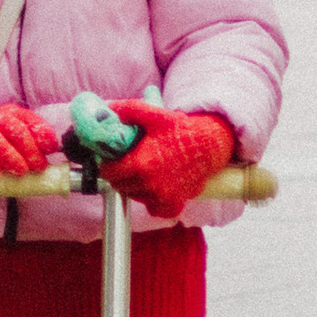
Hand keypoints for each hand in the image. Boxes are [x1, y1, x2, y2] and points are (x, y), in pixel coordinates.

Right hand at [0, 102, 57, 180]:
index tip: (52, 148)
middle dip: (30, 150)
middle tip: (38, 167)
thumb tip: (55, 157)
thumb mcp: (16, 134)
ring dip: (11, 157)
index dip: (43, 134)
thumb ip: (34, 143)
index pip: (31, 121)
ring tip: (20, 172)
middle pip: (17, 131)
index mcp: (14, 114)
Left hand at [107, 101, 237, 215]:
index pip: (109, 173)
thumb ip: (128, 110)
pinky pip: (155, 210)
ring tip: (140, 172)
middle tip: (124, 164)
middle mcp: (150, 184)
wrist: (210, 145)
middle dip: (118, 175)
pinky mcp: (175, 202)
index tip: (110, 159)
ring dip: (133, 187)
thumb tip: (108, 107)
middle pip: (120, 186)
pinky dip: (151, 203)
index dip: (106, 164)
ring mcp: (163, 196)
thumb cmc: (181, 130)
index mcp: (141, 163)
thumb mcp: (154, 115)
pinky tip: (153, 189)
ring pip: (135, 196)